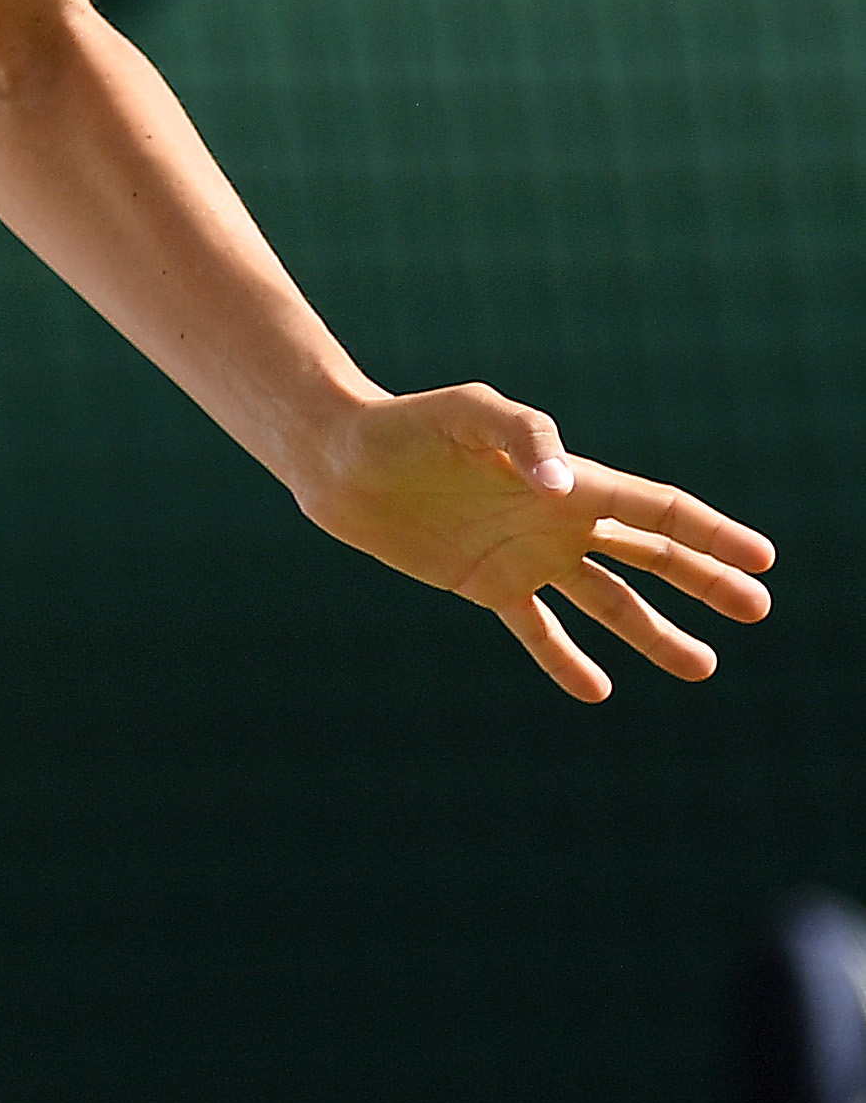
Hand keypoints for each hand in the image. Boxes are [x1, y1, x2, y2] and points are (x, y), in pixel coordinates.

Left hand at [293, 383, 774, 699]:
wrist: (340, 459)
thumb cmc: (407, 424)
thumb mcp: (469, 413)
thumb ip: (524, 437)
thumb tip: (567, 487)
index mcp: (569, 478)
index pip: (657, 508)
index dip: (710, 533)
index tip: (762, 560)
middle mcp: (557, 519)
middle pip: (649, 556)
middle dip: (704, 582)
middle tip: (757, 610)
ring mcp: (525, 554)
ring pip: (606, 602)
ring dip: (653, 634)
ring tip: (702, 666)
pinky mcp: (485, 583)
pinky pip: (536, 629)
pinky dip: (565, 660)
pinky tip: (596, 690)